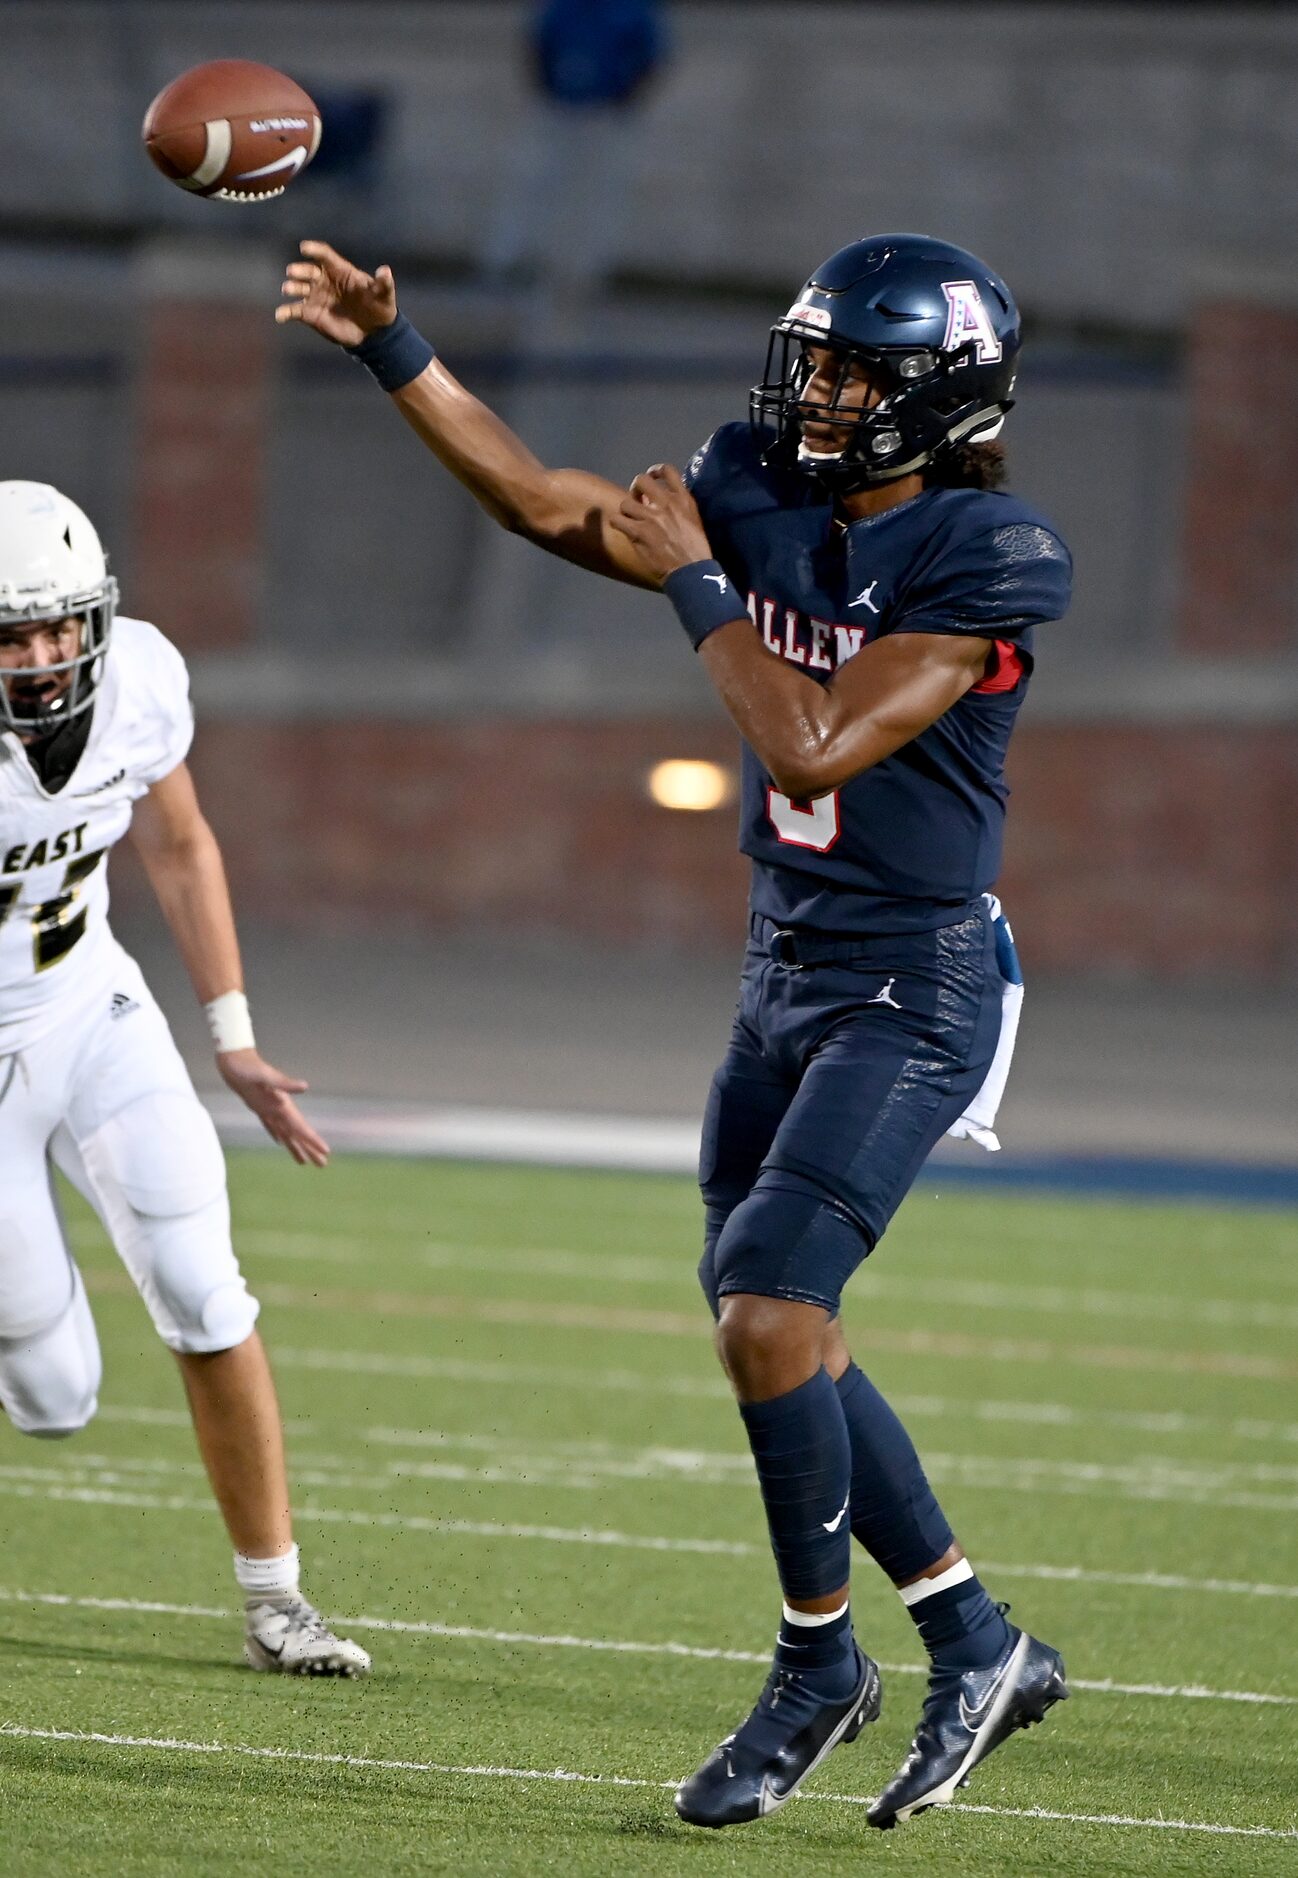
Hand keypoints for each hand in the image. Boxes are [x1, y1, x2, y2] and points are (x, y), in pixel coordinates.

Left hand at [216, 1049, 329, 1167]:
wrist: (234, 1058)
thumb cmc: (248, 1066)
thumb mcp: (265, 1075)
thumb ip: (285, 1083)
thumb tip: (305, 1087)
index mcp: (283, 1104)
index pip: (301, 1127)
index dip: (313, 1141)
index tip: (326, 1152)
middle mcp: (279, 1108)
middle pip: (297, 1134)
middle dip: (310, 1149)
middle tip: (323, 1165)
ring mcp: (269, 1108)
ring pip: (286, 1133)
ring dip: (295, 1147)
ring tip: (304, 1162)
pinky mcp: (259, 1106)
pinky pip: (271, 1126)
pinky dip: (277, 1135)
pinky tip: (280, 1142)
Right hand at [275, 240, 398, 347]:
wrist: (373, 333)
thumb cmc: (379, 308)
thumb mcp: (384, 295)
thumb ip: (383, 283)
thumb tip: (385, 271)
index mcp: (340, 271)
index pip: (325, 256)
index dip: (315, 250)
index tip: (304, 248)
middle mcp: (324, 281)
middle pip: (309, 271)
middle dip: (299, 270)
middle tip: (292, 272)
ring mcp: (316, 296)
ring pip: (299, 288)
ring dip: (292, 287)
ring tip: (288, 289)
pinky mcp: (311, 314)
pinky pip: (294, 311)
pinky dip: (285, 312)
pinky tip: (280, 316)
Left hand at [609, 464, 713, 583]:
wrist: (691, 572)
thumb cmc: (695, 551)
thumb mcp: (694, 521)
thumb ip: (678, 507)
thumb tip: (656, 501)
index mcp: (683, 499)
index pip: (668, 470)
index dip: (655, 471)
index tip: (652, 478)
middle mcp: (667, 503)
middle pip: (641, 480)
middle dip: (635, 489)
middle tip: (637, 501)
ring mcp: (651, 517)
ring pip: (625, 503)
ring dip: (626, 512)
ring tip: (631, 522)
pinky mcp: (639, 532)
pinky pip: (617, 520)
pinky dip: (618, 524)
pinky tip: (624, 531)